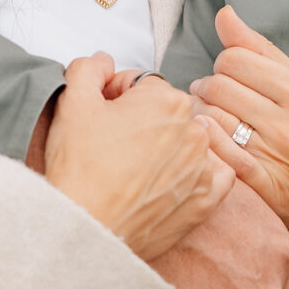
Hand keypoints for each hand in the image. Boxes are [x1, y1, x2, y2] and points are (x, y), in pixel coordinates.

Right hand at [43, 53, 232, 259]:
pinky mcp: (207, 201)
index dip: (117, 96)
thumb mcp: (73, 101)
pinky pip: (215, 175)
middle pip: (169, 112)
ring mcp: (204, 168)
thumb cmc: (81, 166)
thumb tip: (103, 62)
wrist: (89, 227)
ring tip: (134, 166)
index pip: (143, 84)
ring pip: (189, 142)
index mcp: (166, 100)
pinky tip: (169, 180)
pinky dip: (197, 174)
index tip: (103, 114)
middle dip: (144, 119)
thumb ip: (89, 68)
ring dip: (168, 146)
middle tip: (114, 141)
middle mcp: (194, 130)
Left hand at [190, 7, 288, 288]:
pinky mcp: (268, 189)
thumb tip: (225, 15)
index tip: (230, 76)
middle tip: (216, 99)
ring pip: (212, 117)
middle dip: (210, 89)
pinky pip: (220, 155)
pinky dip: (207, 142)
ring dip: (204, 116)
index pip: (234, 59)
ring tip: (214, 119)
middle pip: (218, 86)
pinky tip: (208, 140)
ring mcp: (280, 158)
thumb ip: (263, 52)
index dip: (224, 64)